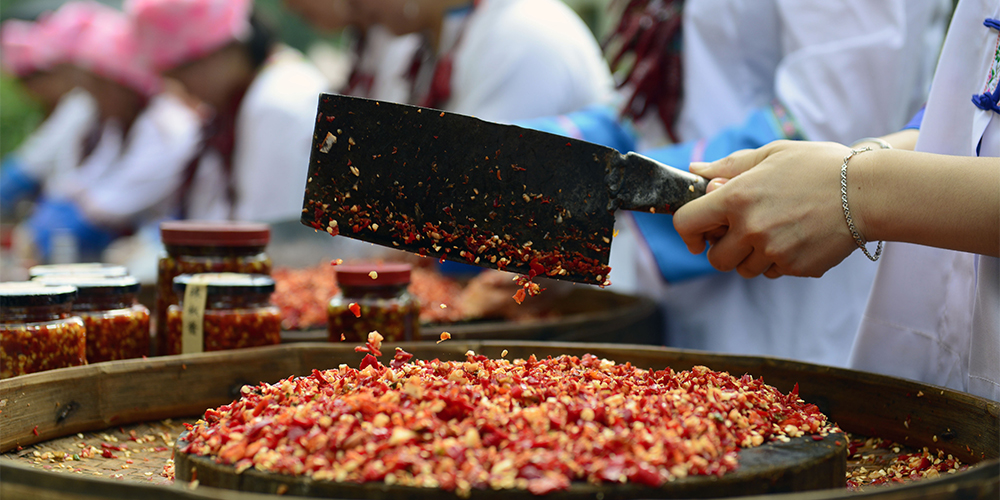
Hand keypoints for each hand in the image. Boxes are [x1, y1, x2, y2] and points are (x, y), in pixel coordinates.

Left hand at [673, 141, 861, 277]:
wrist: (868, 192)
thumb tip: (695, 170)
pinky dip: (778, 260)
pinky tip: (796, 238)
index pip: (687, 224)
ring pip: (744, 270)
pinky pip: (773, 272)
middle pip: (716, 259)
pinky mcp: (795, 267)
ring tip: (776, 230)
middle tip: (743, 232)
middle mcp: (751, 228)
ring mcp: (773, 252)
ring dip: (751, 256)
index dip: (687, 232)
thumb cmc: (819, 166)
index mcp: (737, 198)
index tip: (698, 234)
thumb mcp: (772, 154)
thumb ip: (729, 166)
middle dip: (724, 249)